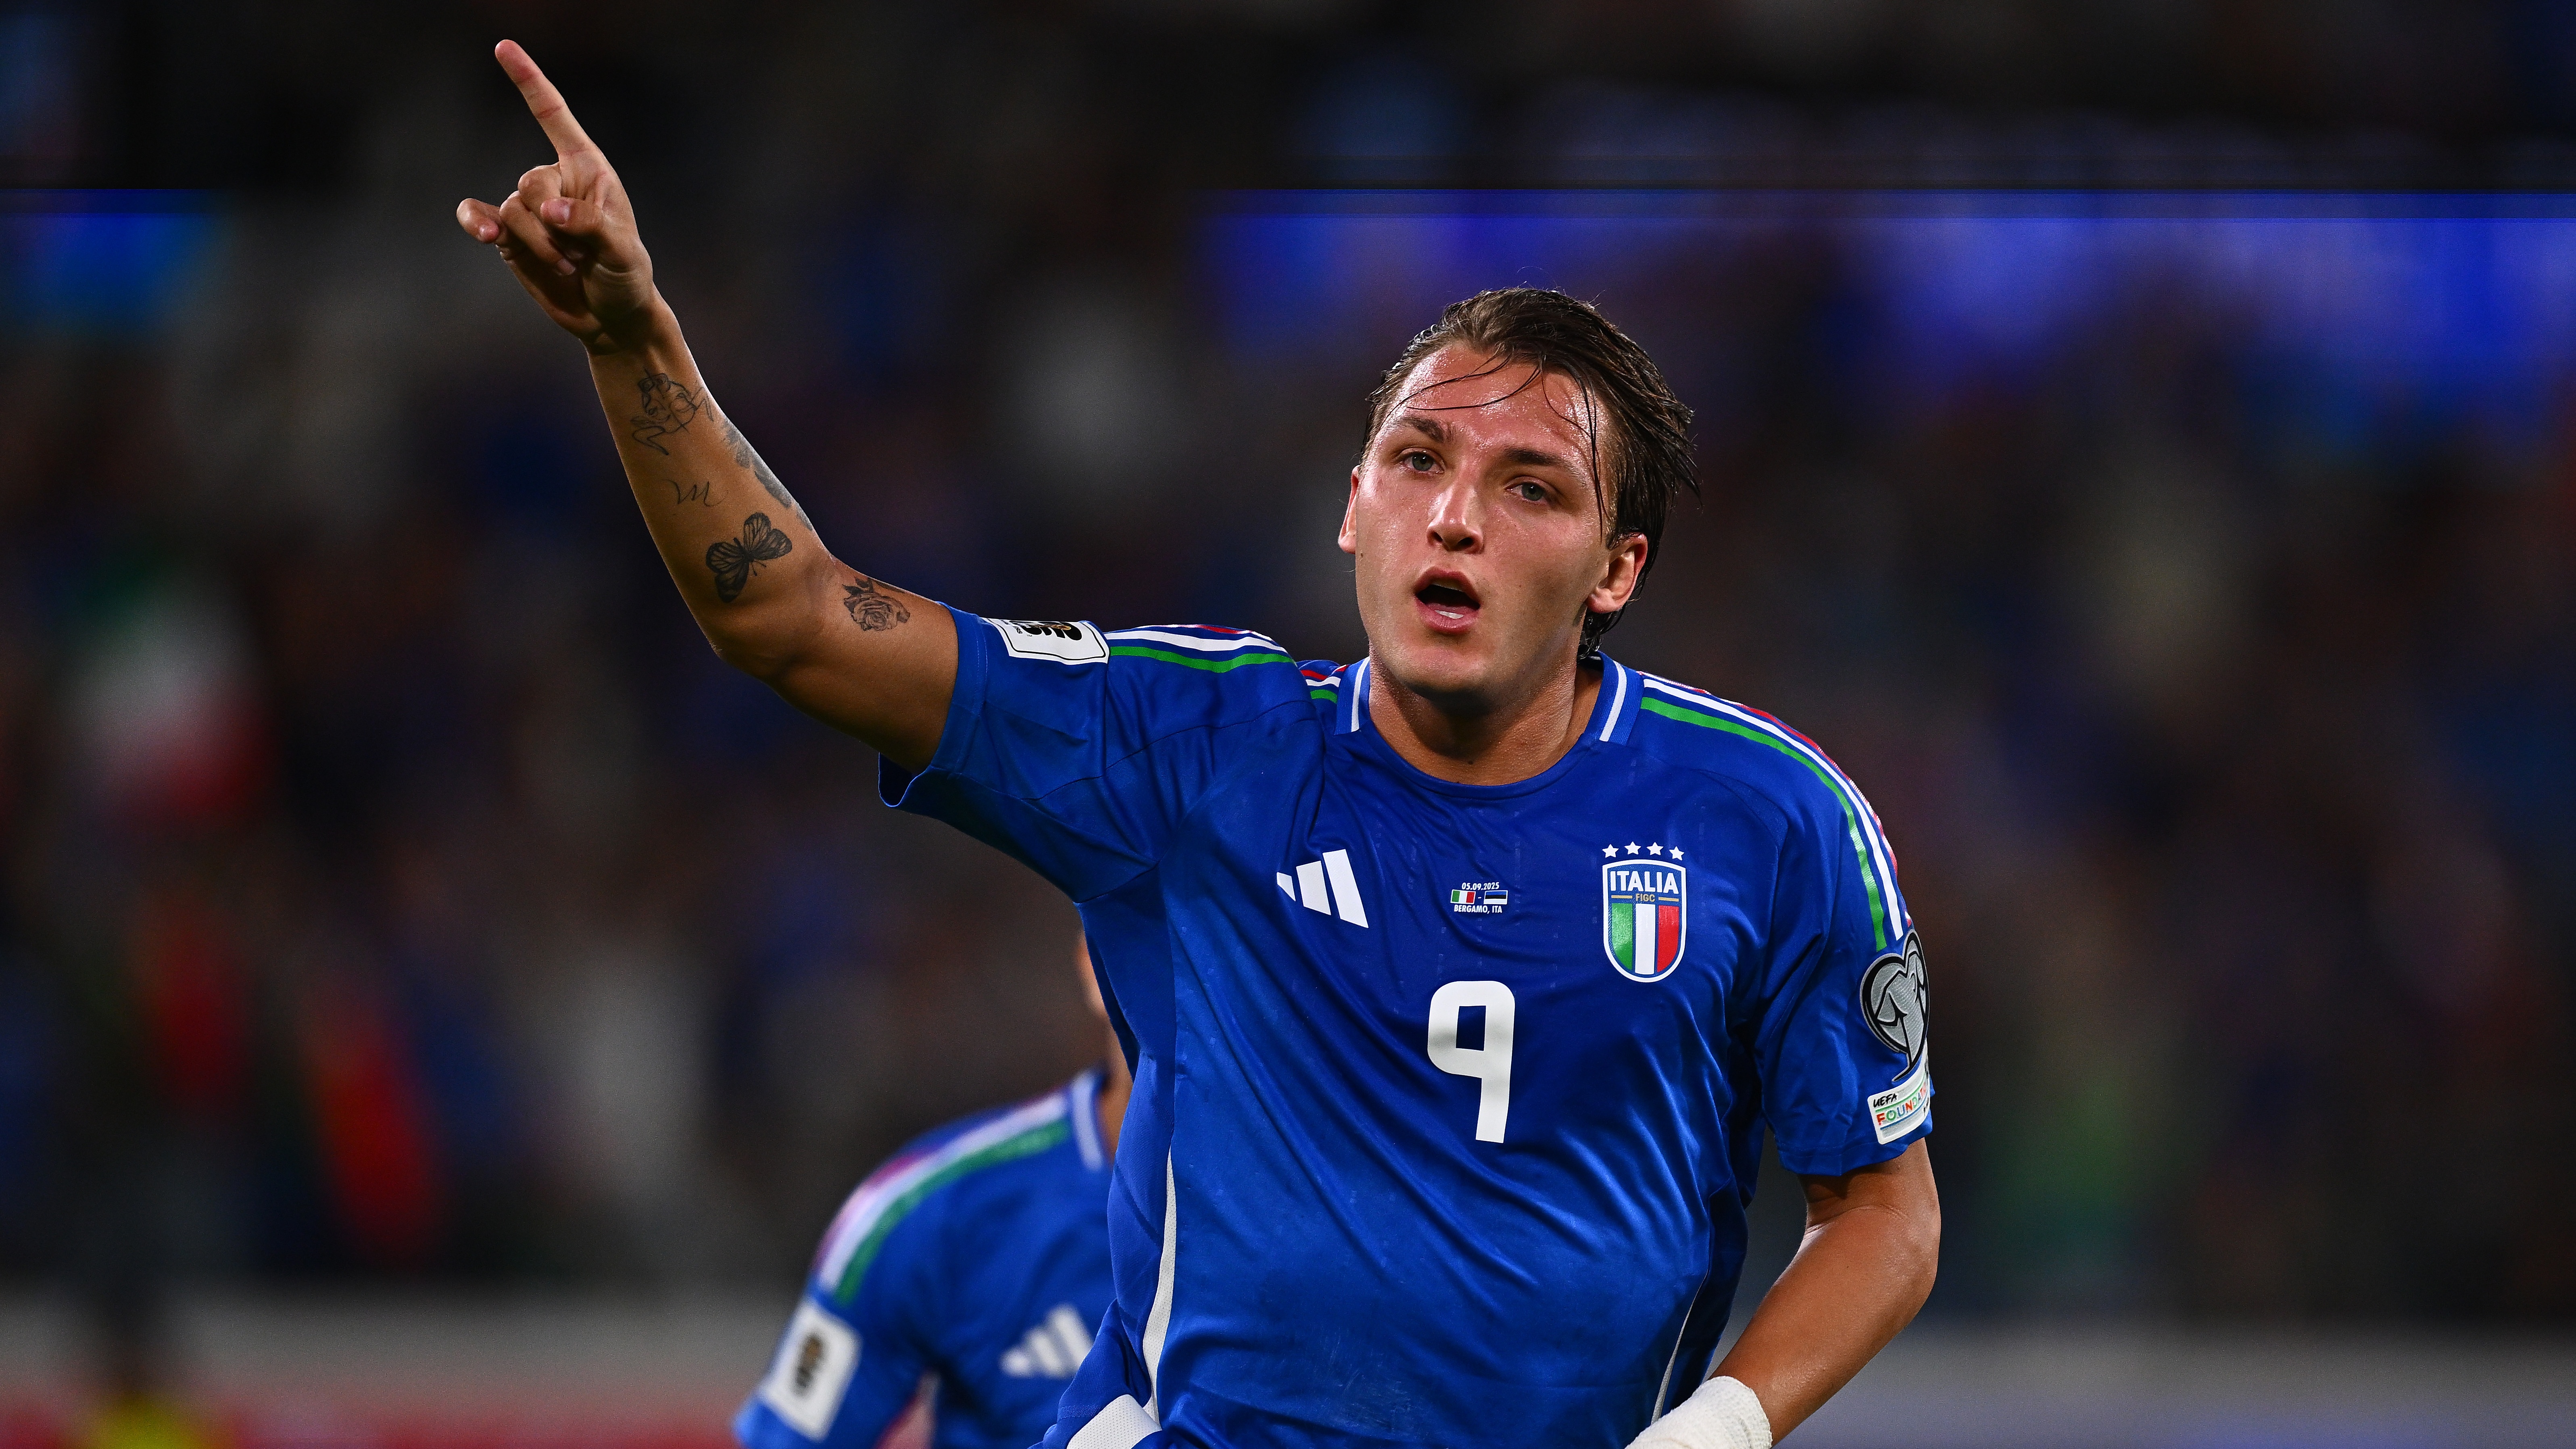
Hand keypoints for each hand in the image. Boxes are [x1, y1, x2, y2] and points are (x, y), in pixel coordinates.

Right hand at [455, 40, 657, 351]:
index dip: (529, 81)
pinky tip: (485, 236)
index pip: (553, 116)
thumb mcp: (622, 251)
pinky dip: (477, 224)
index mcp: (587, 169)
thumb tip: (547, 210)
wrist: (610, 316)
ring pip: (512, 210)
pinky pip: (480, 217)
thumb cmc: (627, 276)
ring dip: (538, 244)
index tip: (503, 46)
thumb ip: (590, 225)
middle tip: (581, 256)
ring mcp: (528, 208)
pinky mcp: (509, 237)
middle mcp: (554, 181)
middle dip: (553, 226)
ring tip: (569, 267)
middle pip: (530, 182)